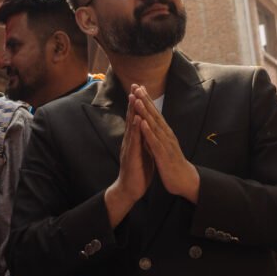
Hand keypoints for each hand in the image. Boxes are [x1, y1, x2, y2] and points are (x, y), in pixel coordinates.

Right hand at [104, 96, 154, 226]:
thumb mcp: (143, 153)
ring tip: (134, 97)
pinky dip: (135, 129)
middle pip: (132, 118)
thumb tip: (147, 131)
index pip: (136, 118)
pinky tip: (136, 119)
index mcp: (135, 140)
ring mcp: (129, 147)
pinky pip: (134, 141)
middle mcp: (130, 141)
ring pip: (131, 126)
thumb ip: (144, 141)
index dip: (139, 104)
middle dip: (134, 102)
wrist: (129, 190)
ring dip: (133, 111)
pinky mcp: (131, 156)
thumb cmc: (137, 172)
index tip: (141, 90)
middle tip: (135, 85)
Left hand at [131, 85, 199, 202]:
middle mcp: (166, 134)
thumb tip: (150, 124)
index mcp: (165, 132)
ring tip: (137, 99)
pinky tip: (141, 122)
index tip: (139, 87)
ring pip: (153, 125)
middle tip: (137, 86)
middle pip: (154, 114)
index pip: (155, 113)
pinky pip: (154, 141)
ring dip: (145, 112)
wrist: (184, 180)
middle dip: (145, 100)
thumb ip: (158, 134)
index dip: (147, 100)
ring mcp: (165, 143)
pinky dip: (148, 131)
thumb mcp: (164, 145)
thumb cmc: (173, 163)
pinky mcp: (163, 154)